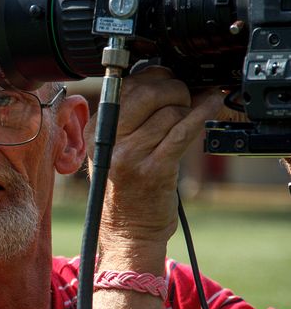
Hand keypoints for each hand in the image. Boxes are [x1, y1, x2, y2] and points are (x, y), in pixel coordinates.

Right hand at [84, 67, 223, 265]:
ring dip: (189, 107)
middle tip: (183, 94)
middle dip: (173, 87)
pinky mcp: (155, 169)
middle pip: (147, 92)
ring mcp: (131, 155)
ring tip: (192, 112)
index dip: (152, 77)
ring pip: (169, 111)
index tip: (166, 79)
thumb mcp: (111, 150)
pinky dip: (201, 113)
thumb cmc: (123, 190)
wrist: (127, 231)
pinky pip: (183, 131)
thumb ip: (127, 118)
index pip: (125, 86)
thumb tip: (158, 79)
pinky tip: (212, 104)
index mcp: (96, 131)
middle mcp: (110, 140)